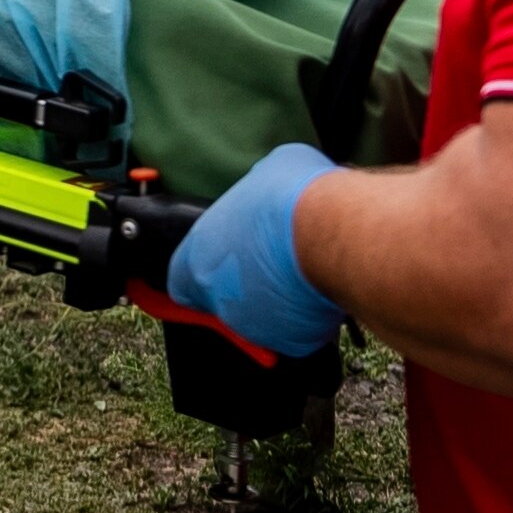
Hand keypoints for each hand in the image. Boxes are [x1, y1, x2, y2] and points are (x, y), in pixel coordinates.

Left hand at [167, 143, 346, 358]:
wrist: (333, 234)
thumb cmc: (292, 198)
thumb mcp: (265, 171)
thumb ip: (254, 191)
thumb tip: (270, 185)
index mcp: (199, 257)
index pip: (179, 280)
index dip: (199, 272)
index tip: (221, 261)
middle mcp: (220, 298)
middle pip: (224, 298)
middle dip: (245, 284)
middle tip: (272, 260)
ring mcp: (255, 325)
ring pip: (261, 316)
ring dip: (275, 299)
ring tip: (302, 269)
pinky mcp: (291, 341)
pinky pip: (296, 329)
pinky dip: (306, 314)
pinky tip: (320, 287)